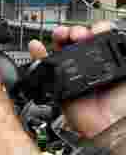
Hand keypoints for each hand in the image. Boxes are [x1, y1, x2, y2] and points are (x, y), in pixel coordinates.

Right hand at [27, 20, 125, 138]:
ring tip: (60, 35)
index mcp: (106, 62)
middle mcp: (88, 68)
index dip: (93, 31)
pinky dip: (38, 57)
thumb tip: (113, 35)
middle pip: (76, 43)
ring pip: (60, 52)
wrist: (110, 124)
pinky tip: (37, 46)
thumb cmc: (124, 103)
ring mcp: (72, 76)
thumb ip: (124, 54)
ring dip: (58, 40)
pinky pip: (44, 70)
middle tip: (76, 34)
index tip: (94, 30)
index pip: (97, 40)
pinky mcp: (57, 86)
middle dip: (74, 33)